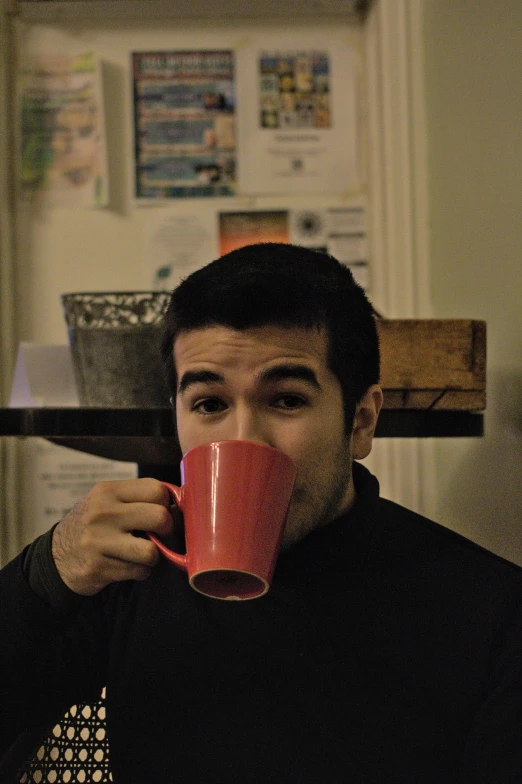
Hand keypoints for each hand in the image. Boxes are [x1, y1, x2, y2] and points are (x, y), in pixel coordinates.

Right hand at [52, 478, 173, 595]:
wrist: (55, 558)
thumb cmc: (93, 526)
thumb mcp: (108, 502)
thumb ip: (139, 499)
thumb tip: (180, 507)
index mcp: (108, 491)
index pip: (156, 489)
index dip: (168, 504)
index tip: (164, 513)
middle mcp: (102, 513)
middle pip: (160, 517)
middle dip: (168, 531)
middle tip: (160, 536)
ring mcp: (98, 541)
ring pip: (151, 551)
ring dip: (153, 557)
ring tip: (142, 554)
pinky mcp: (98, 567)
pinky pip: (138, 572)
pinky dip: (140, 572)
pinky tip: (127, 565)